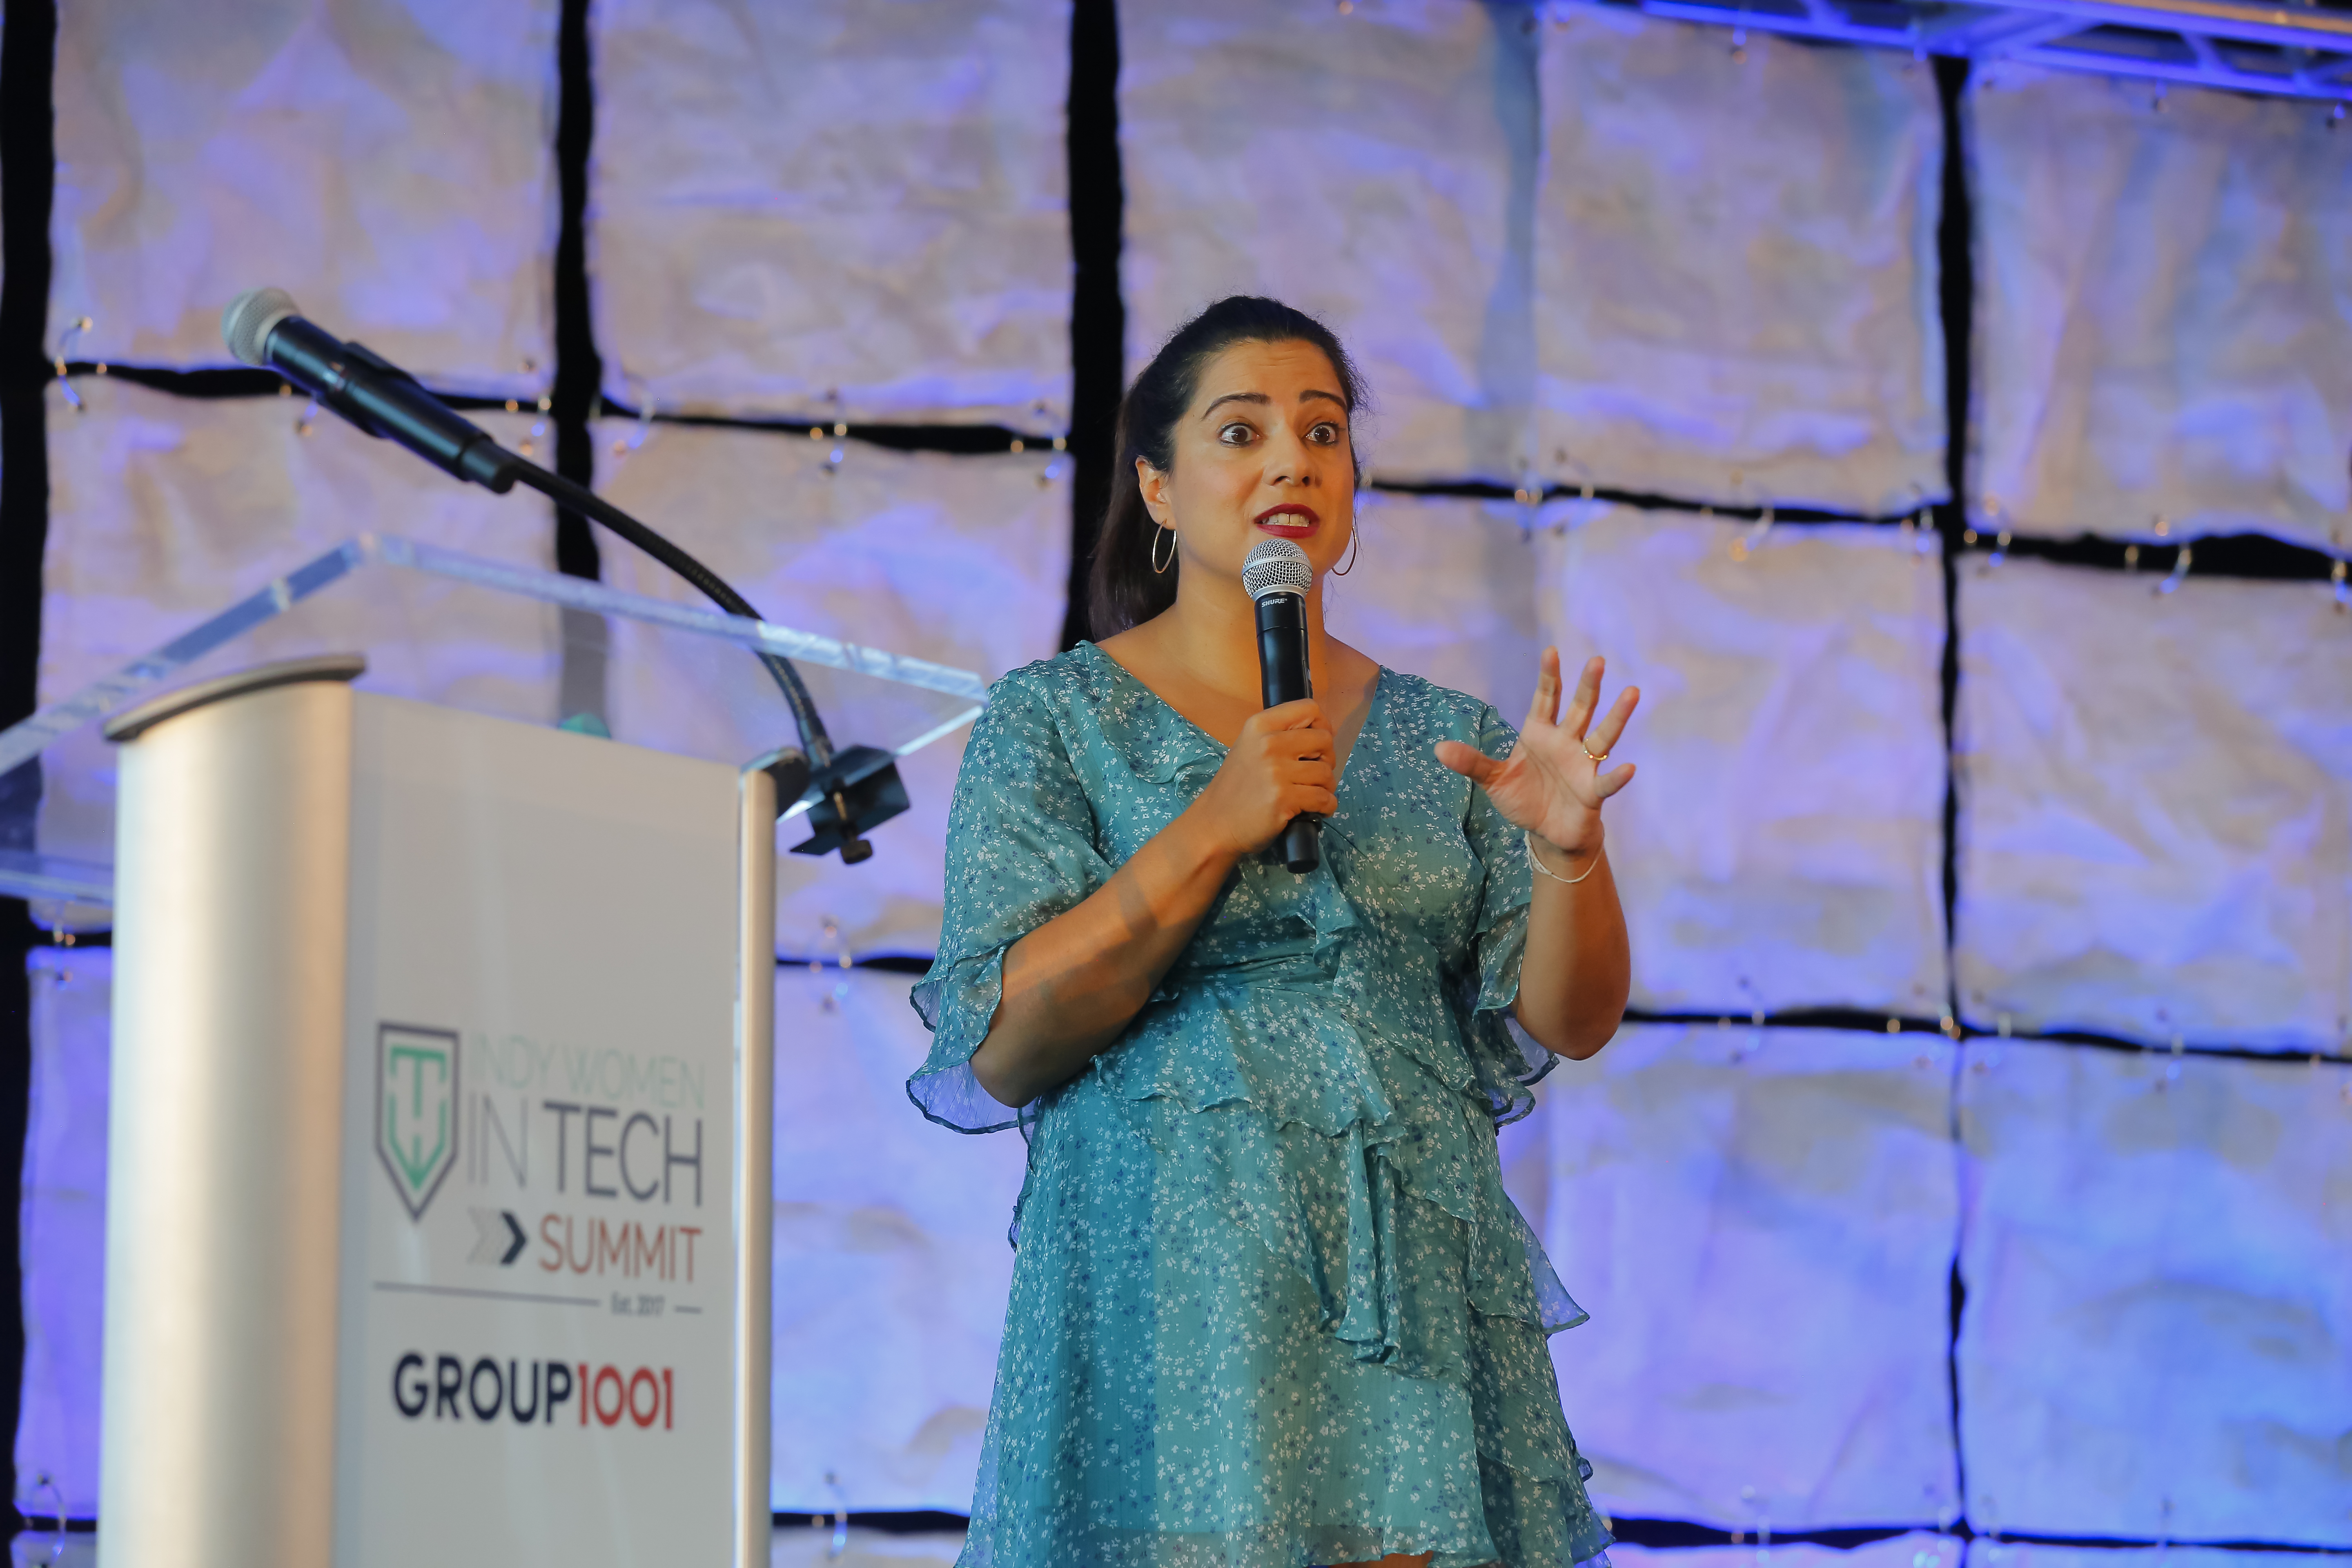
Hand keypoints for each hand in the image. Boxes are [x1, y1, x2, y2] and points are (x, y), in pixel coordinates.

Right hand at [1184, 699, 1336, 859]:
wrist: (1214, 823)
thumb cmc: (1235, 788)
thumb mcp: (1249, 747)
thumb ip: (1279, 735)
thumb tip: (1321, 734)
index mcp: (1260, 725)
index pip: (1310, 709)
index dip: (1322, 726)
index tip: (1317, 745)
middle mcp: (1269, 744)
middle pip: (1325, 740)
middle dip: (1327, 759)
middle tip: (1315, 774)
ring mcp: (1277, 772)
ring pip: (1326, 773)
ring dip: (1326, 787)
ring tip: (1311, 794)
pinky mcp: (1284, 799)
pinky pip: (1324, 799)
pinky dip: (1327, 807)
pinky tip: (1317, 810)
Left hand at [1434, 650, 1637, 860]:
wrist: (1547, 832)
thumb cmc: (1524, 798)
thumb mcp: (1494, 780)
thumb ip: (1472, 763)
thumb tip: (1438, 749)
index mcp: (1540, 734)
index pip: (1546, 699)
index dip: (1549, 676)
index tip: (1551, 650)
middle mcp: (1566, 743)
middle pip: (1580, 709)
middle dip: (1588, 686)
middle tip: (1597, 660)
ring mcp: (1583, 766)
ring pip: (1602, 737)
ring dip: (1617, 716)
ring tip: (1631, 693)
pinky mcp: (1592, 792)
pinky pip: (1607, 782)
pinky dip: (1617, 777)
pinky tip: (1629, 768)